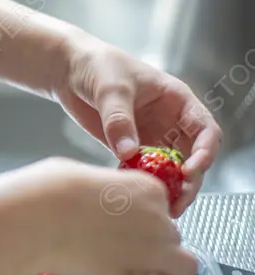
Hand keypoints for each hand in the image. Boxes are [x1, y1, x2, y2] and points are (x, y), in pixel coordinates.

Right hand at [0, 158, 197, 274]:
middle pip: (172, 236)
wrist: (36, 217)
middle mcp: (160, 220)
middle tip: (119, 249)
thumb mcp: (79, 175)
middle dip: (152, 243)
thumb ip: (102, 190)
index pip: (160, 206)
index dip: (140, 216)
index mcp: (148, 189)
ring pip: (185, 267)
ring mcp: (153, 254)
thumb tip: (93, 197)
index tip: (116, 222)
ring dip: (164, 270)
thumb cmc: (47, 189)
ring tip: (133, 274)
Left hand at [53, 35, 222, 216]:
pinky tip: (133, 196)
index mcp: (177, 101)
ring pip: (168, 168)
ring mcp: (150, 136)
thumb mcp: (111, 88)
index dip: (204, 152)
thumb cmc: (98, 66)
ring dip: (167, 187)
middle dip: (188, 181)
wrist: (70, 69)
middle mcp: (169, 121)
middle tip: (177, 203)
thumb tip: (129, 153)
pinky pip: (140, 170)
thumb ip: (119, 119)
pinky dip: (140, 183)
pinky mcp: (128, 147)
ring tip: (161, 208)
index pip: (205, 129)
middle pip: (190, 156)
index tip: (190, 170)